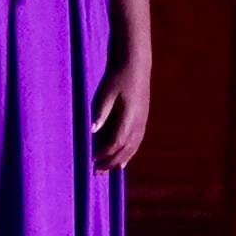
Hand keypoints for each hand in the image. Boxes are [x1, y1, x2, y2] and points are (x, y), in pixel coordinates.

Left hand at [92, 55, 153, 170]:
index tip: (92, 159)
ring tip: (108, 170)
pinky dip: (129, 153)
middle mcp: (139, 122)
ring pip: (133, 147)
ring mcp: (143, 121)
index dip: (105, 153)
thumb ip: (101, 112)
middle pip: (126, 149)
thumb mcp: (106, 93)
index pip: (117, 142)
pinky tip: (122, 161)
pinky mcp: (142, 119)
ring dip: (120, 160)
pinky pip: (137, 142)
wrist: (135, 64)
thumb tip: (93, 130)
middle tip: (97, 171)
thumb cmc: (118, 77)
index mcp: (130, 116)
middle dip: (111, 161)